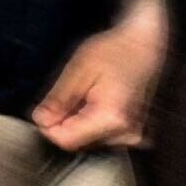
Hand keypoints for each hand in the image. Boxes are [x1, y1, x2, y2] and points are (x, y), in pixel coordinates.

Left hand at [30, 26, 165, 151]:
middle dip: (67, 121)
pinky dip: (95, 121)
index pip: (66, 140)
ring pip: (89, 139)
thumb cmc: (114, 49)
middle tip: (75, 92)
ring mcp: (133, 135)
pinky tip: (102, 100)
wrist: (145, 43)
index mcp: (111, 118)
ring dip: (81, 121)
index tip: (49, 106)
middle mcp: (125, 133)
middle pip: (78, 141)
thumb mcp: (79, 68)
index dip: (50, 125)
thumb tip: (40, 121)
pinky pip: (103, 135)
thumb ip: (58, 100)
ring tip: (91, 93)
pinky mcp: (134, 133)